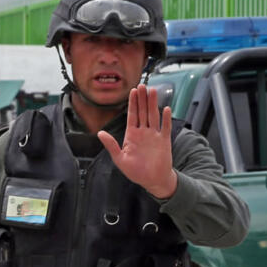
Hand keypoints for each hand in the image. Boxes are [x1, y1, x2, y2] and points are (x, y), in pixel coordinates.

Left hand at [97, 84, 177, 198]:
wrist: (153, 181)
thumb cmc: (136, 172)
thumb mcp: (120, 159)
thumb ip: (111, 145)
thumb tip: (100, 133)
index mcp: (132, 135)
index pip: (132, 115)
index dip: (132, 103)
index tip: (133, 91)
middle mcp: (143, 132)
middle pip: (143, 111)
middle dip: (142, 98)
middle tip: (142, 85)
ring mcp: (154, 135)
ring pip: (153, 116)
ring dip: (153, 104)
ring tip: (152, 91)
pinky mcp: (164, 141)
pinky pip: (165, 127)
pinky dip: (166, 118)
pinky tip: (166, 108)